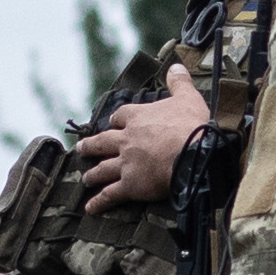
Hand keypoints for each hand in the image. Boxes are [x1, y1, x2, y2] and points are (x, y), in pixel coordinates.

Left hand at [81, 67, 213, 211]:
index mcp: (138, 117)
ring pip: (103, 168)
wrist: (194, 153)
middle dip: (92, 145)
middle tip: (82, 148)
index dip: (116, 120)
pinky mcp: (130, 184)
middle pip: (103, 141)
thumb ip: (179, 83)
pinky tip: (90, 208)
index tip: (114, 122)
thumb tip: (175, 66)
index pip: (121, 116)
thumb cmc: (192, 126)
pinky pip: (110, 194)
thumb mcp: (187, 98)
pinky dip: (99, 202)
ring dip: (93, 173)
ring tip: (85, 178)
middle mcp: (126, 139)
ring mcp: (126, 163)